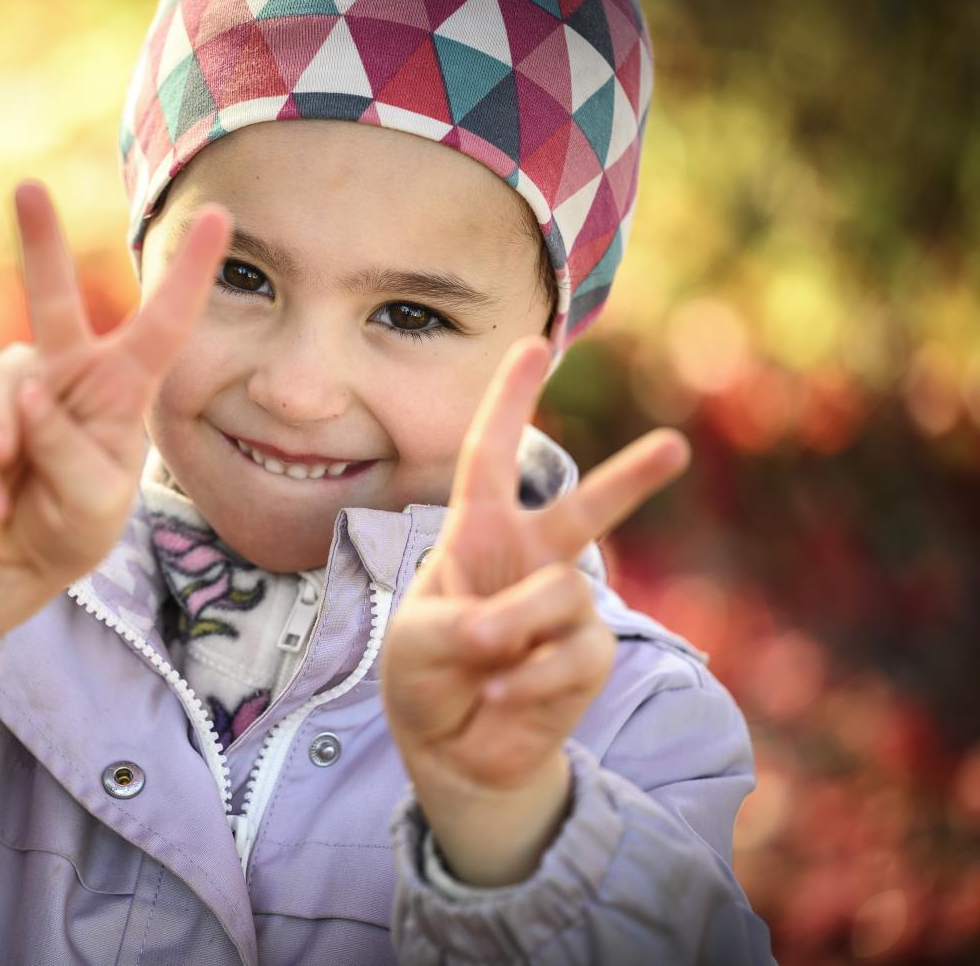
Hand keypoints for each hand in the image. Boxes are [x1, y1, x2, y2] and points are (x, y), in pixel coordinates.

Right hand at [0, 179, 231, 589]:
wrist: (5, 552)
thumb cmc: (69, 523)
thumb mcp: (91, 505)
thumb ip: (69, 453)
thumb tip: (28, 392)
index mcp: (122, 389)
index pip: (164, 325)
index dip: (189, 273)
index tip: (218, 216)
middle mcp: (69, 371)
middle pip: (54, 302)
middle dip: (39, 245)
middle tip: (27, 188)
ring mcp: (13, 383)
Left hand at [380, 335, 689, 816]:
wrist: (454, 749)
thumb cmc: (425, 675)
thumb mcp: (417, 640)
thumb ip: (464, 624)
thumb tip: (523, 631)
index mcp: (478, 533)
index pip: (489, 457)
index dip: (508, 402)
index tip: (532, 344)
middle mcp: (529, 560)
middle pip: (582, 509)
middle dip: (630, 479)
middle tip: (675, 446)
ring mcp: (563, 607)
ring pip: (562, 596)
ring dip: (515, 632)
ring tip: (483, 664)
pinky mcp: (587, 655)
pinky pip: (571, 655)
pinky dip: (529, 680)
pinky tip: (501, 697)